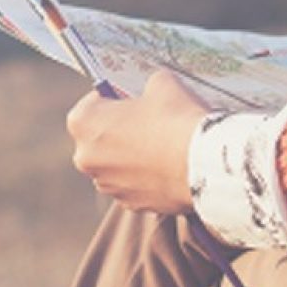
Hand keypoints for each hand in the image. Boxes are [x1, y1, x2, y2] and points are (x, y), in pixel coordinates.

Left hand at [66, 71, 205, 215]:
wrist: (203, 163)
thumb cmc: (176, 118)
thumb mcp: (161, 82)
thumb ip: (146, 87)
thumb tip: (150, 92)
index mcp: (83, 122)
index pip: (92, 103)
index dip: (114, 97)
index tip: (131, 98)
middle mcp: (85, 157)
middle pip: (100, 137)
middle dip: (119, 129)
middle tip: (149, 121)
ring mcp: (107, 185)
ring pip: (116, 164)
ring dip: (132, 156)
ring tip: (163, 145)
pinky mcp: (131, 203)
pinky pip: (134, 185)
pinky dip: (147, 177)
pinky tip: (170, 166)